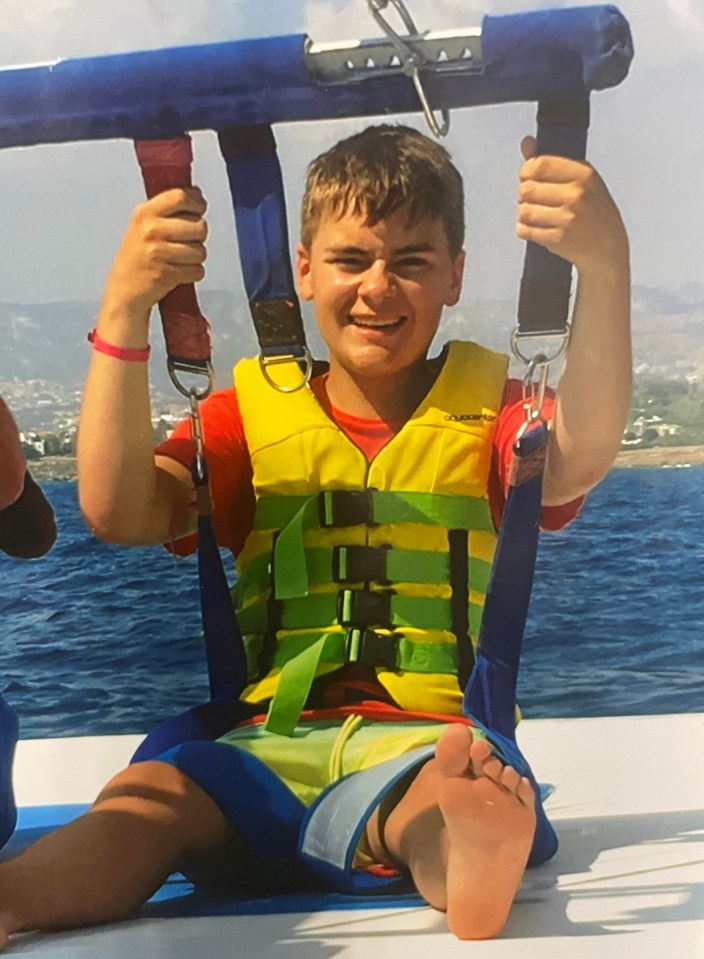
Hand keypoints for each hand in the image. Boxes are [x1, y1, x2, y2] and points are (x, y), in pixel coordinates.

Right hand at [101, 187, 207, 330]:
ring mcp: (158, 252)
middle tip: (187, 242)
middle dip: (199, 236)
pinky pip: (197, 270)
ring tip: (181, 260)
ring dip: (196, 258)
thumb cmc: (136, 257)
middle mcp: (151, 229)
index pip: (181, 196)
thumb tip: (196, 193)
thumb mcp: (143, 225)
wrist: (123, 291)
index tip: (199, 209)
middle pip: (199, 225)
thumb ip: (168, 209)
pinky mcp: (166, 274)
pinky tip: (181, 273)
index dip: (197, 203)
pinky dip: (193, 274)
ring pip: (201, 250)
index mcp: (145, 213)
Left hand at [516, 136, 627, 274]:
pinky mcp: (558, 238)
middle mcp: (576, 194)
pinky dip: (525, 230)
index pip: (539, 165)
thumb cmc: (594, 211)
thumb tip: (527, 142)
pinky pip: (525, 230)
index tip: (527, 177)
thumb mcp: (581, 180)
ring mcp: (567, 218)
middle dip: (524, 195)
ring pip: (523, 210)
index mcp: (583, 174)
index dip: (526, 171)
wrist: (607, 248)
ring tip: (535, 215)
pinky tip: (536, 228)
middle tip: (533, 200)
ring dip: (524, 214)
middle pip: (527, 189)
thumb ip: (551, 161)